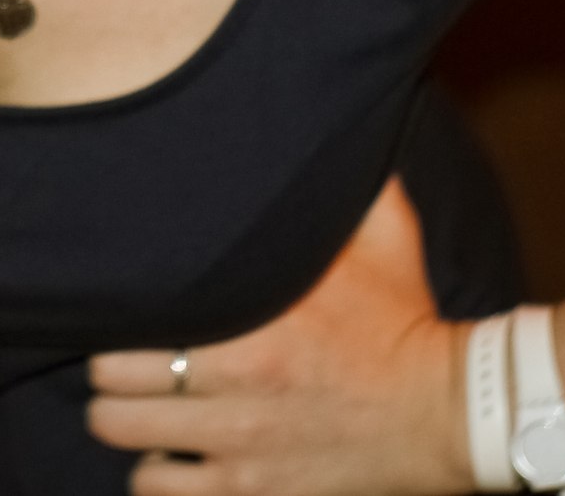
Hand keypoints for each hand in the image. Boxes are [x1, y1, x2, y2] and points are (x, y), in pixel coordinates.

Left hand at [86, 175, 469, 494]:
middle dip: (113, 372)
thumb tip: (325, 108)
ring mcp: (239, 446)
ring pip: (123, 440)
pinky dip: (157, 477)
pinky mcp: (251, 493)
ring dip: (129, 426)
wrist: (454, 414)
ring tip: (145, 411)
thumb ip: (341, 175)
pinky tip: (173, 456)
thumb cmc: (406, 319)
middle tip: (129, 362)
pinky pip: (157, 491)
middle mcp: (234, 383)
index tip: (128, 306)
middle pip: (110, 384)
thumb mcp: (381, 233)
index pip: (130, 315)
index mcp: (250, 314)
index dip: (115, 313)